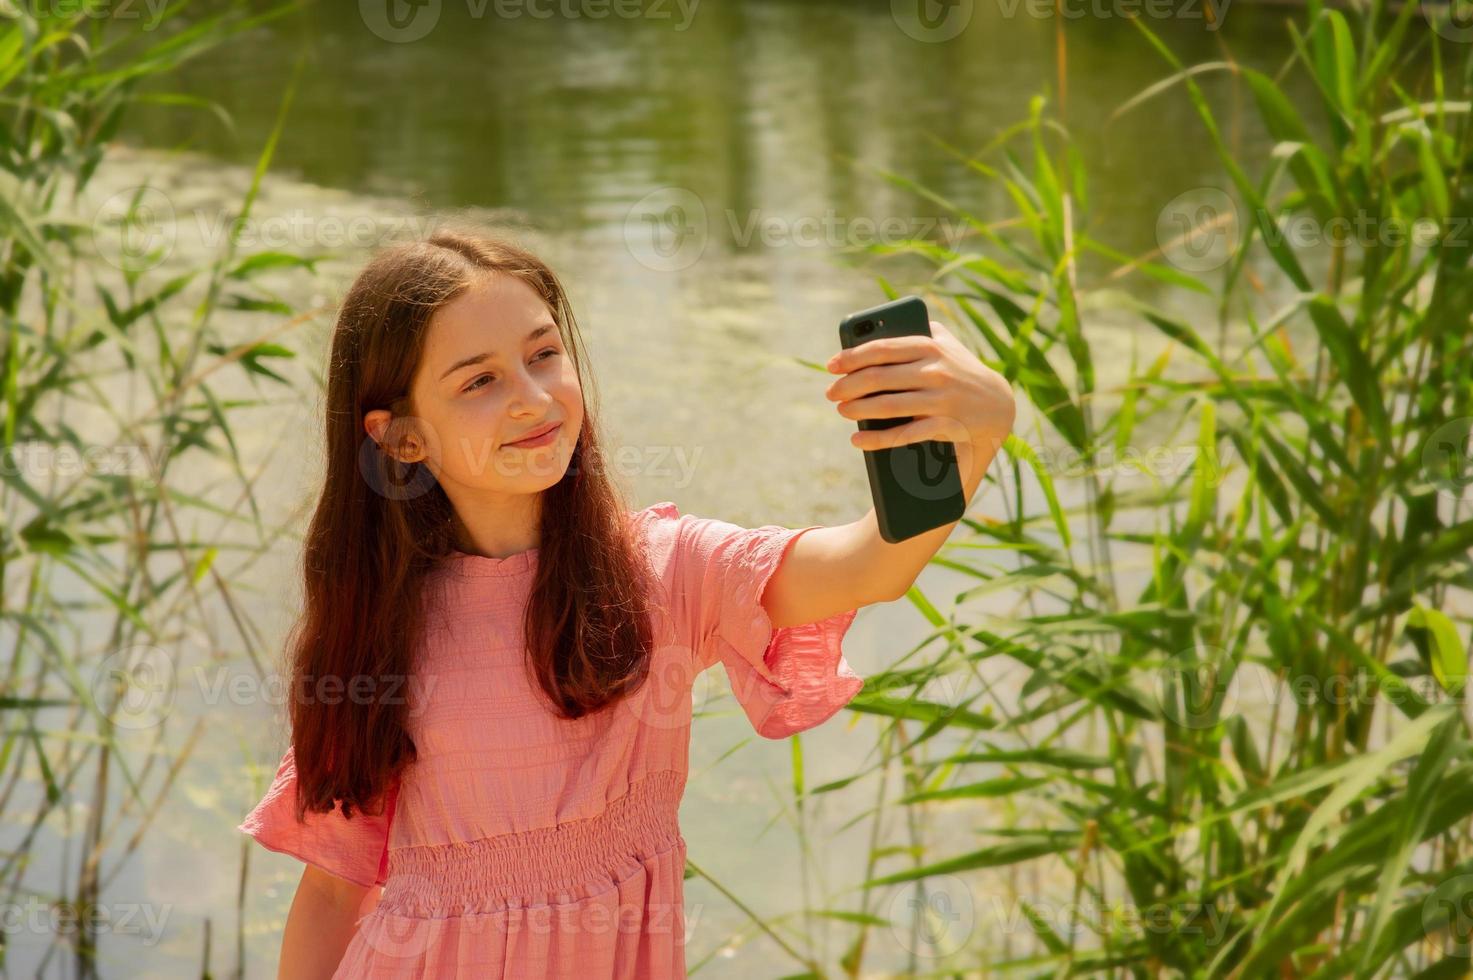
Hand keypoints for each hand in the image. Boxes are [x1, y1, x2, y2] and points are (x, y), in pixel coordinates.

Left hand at [823, 320, 1015, 487]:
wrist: (999, 404)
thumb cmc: (961, 369)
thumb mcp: (945, 343)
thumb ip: (918, 330)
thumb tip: (874, 330)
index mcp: (930, 346)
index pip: (882, 349)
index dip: (851, 357)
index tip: (831, 365)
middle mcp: (935, 371)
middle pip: (878, 378)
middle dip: (848, 386)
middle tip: (830, 393)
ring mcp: (941, 399)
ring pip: (888, 406)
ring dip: (858, 410)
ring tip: (842, 411)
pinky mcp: (946, 425)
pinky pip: (904, 434)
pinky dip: (877, 439)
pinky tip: (858, 440)